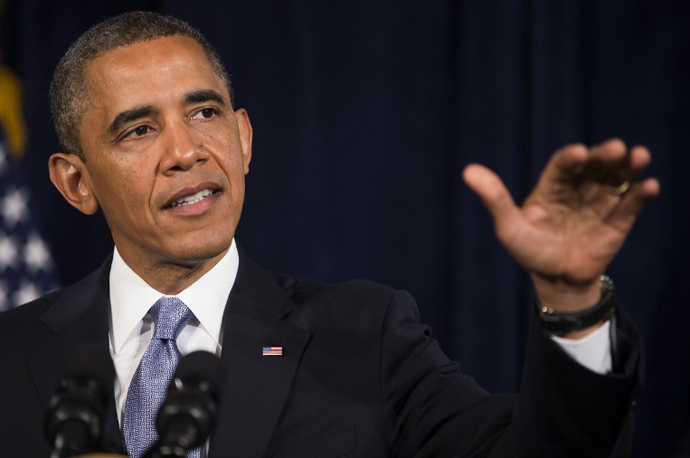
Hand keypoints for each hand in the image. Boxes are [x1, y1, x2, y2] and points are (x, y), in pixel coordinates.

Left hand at [463, 139, 659, 314]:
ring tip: (639, 156)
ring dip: (630, 166)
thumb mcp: (509, 226)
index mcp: (553, 185)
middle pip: (595, 164)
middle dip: (606, 155)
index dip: (572, 158)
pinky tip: (649, 187)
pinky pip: (632, 203)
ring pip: (618, 177)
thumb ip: (494, 199)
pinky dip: (641, 194)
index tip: (579, 153)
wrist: (556, 281)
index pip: (564, 164)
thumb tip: (468, 171)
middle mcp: (579, 187)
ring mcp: (601, 201)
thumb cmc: (529, 250)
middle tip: (617, 148)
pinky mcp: (620, 220)